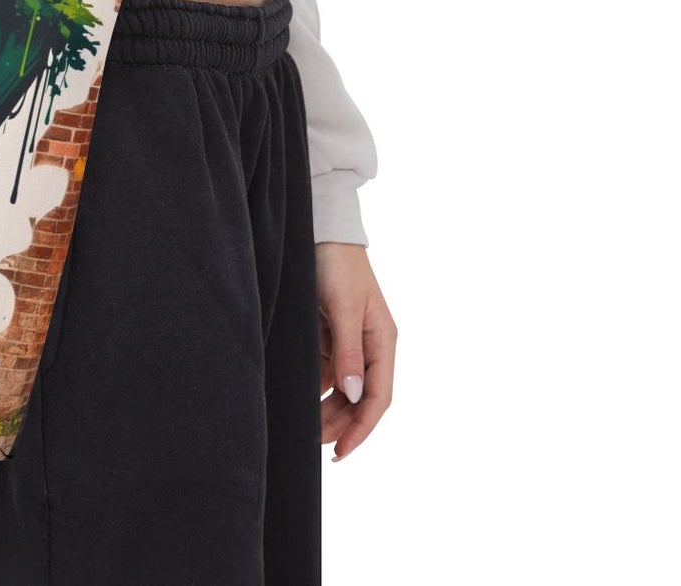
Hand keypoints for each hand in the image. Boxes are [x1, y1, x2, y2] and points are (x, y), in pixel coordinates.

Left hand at [317, 241, 394, 459]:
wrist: (320, 230)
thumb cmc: (338, 264)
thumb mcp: (345, 307)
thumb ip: (349, 351)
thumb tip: (355, 396)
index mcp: (382, 341)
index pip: (378, 396)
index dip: (362, 427)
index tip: (341, 451)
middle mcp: (369, 345)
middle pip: (359, 398)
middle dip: (340, 422)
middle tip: (314, 443)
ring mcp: (348, 340)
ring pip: (341, 388)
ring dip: (326, 408)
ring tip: (305, 427)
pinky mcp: (329, 333)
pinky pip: (324, 369)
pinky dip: (314, 386)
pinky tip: (298, 397)